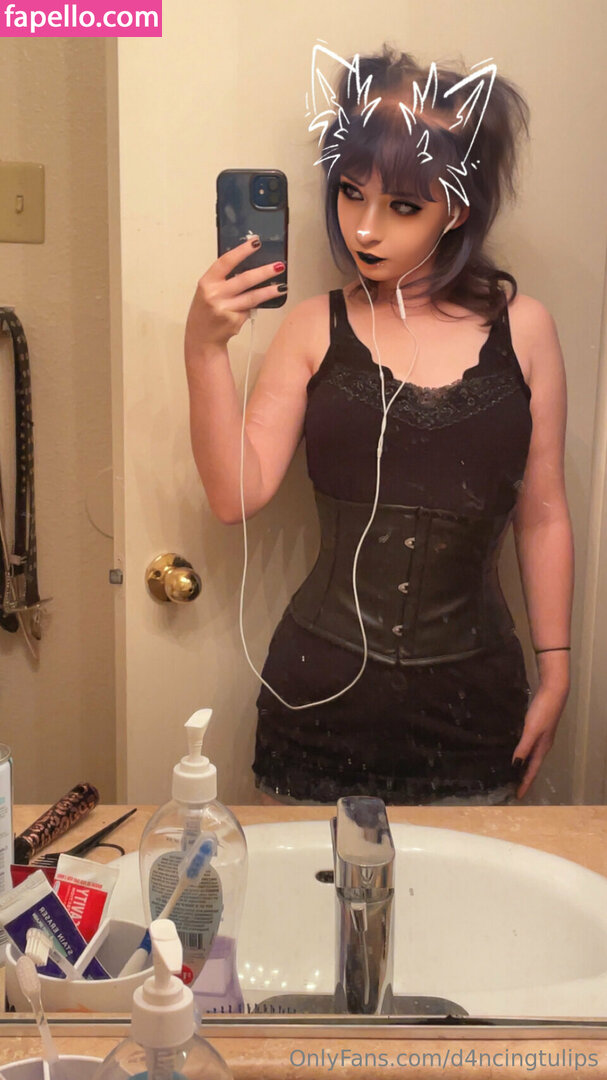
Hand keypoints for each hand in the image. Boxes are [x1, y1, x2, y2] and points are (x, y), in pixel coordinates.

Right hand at [184, 236, 285, 355]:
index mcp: (207, 282)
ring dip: (269, 291)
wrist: (201, 337)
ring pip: (252, 297)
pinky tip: (256, 306)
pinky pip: (249, 309)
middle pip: (244, 279)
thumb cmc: (206, 310)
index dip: (242, 251)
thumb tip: (250, 266)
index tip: (255, 242)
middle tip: (279, 266)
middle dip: (264, 272)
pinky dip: (254, 306)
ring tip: (282, 287)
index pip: (226, 261)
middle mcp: (215, 295)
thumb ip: (224, 279)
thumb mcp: (208, 290)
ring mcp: (225, 309)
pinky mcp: (234, 321)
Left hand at [511, 684, 567, 798]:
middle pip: (532, 766)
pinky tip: (515, 750)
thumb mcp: (531, 730)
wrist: (554, 691)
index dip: (525, 783)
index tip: (518, 796)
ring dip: (522, 766)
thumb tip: (515, 766)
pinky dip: (522, 752)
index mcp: (542, 748)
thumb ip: (523, 747)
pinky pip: (529, 746)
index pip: (532, 771)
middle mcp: (543, 745)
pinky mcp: (538, 727)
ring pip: (530, 756)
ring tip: (512, 773)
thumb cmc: (543, 710)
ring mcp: (541, 736)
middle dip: (524, 777)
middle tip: (513, 787)